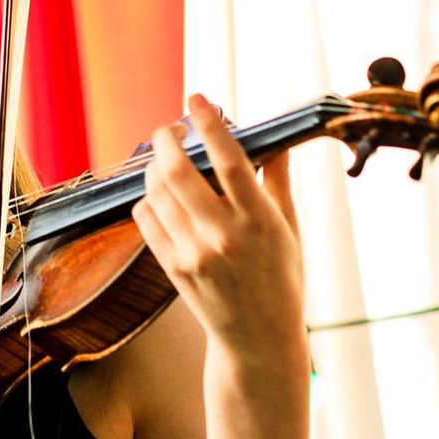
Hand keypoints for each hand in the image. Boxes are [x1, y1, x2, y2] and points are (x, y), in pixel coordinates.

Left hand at [131, 93, 305, 367]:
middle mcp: (224, 236)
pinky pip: (147, 219)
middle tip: (169, 129)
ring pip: (158, 193)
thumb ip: (278, 181)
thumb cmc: (280, 280)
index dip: (210, 124)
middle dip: (167, 140)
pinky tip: (160, 195)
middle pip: (180, 172)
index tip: (197, 99)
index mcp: (260, 221)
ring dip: (155, 168)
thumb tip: (277, 139)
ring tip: (165, 161)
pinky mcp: (173, 268)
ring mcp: (195, 254)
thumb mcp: (290, 229)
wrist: (259, 338)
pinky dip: (148, 199)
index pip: (230, 160)